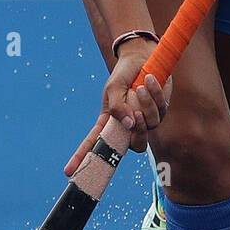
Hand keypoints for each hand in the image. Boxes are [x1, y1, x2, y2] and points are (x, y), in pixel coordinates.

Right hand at [63, 39, 171, 177]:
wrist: (142, 57)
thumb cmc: (123, 74)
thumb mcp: (114, 88)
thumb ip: (118, 107)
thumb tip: (130, 125)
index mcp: (110, 122)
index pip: (95, 143)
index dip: (82, 158)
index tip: (69, 172)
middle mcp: (129, 125)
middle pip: (136, 146)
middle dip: (138, 132)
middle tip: (136, 114)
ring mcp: (146, 119)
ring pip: (150, 125)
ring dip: (146, 103)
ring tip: (139, 87)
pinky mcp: (160, 110)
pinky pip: (160, 109)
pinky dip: (155, 93)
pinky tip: (149, 79)